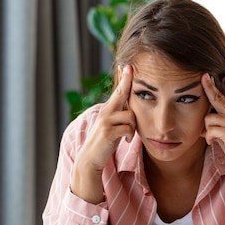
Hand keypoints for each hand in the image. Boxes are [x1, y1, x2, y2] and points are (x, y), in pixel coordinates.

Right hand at [71, 65, 135, 202]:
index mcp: (108, 110)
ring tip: (128, 135)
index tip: (128, 65)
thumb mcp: (113, 126)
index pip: (118, 92)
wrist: (91, 158)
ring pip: (130, 116)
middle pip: (121, 94)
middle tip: (131, 68)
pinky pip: (128, 128)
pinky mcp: (108, 132)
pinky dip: (129, 135)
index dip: (124, 79)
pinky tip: (126, 140)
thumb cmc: (106, 142)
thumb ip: (121, 117)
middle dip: (127, 81)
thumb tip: (132, 110)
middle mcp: (106, 112)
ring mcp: (106, 121)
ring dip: (133, 127)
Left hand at [201, 73, 224, 204]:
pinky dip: (208, 138)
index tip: (205, 75)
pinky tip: (213, 143)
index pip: (220, 97)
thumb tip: (199, 123)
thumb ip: (216, 124)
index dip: (212, 86)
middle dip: (208, 88)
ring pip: (208, 119)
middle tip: (202, 76)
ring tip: (212, 138)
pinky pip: (210, 130)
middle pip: (216, 99)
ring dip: (206, 130)